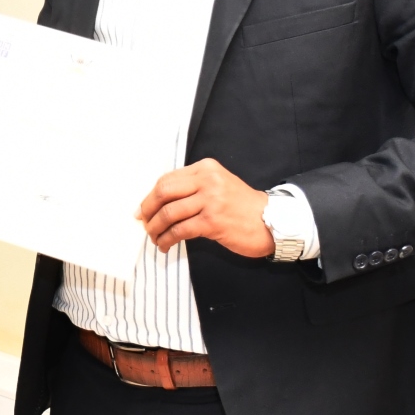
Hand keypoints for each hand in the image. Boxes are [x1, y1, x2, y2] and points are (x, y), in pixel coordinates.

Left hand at [137, 158, 273, 257]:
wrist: (271, 221)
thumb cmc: (241, 206)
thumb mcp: (218, 185)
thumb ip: (192, 187)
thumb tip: (158, 202)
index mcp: (205, 168)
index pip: (167, 179)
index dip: (150, 197)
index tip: (143, 210)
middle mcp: (207, 180)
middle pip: (163, 192)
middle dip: (148, 210)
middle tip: (144, 224)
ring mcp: (210, 200)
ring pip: (169, 213)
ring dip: (156, 229)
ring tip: (155, 238)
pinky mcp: (212, 222)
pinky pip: (180, 230)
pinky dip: (167, 240)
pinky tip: (166, 245)